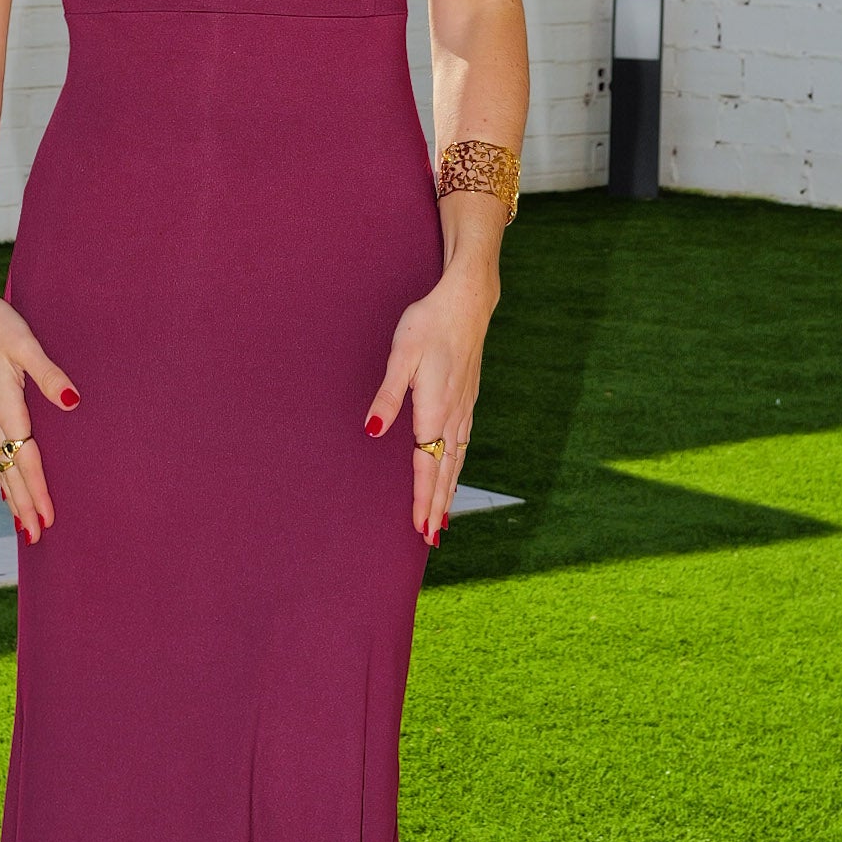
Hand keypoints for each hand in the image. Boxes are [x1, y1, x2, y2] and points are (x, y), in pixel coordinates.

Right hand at [0, 289, 76, 542]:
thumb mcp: (24, 343)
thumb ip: (48, 374)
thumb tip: (73, 401)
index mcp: (6, 409)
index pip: (26, 460)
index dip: (39, 491)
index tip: (48, 519)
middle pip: (10, 472)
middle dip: (25, 505)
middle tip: (37, 537)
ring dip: (12, 495)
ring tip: (22, 522)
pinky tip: (2, 484)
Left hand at [363, 259, 495, 547]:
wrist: (467, 301)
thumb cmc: (428, 323)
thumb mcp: (400, 355)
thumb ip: (386, 396)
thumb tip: (372, 432)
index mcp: (434, 408)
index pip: (426, 464)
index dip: (422, 498)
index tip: (420, 528)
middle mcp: (453, 414)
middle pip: (444, 470)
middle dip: (437, 505)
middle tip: (431, 539)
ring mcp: (464, 407)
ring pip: (457, 459)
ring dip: (449, 491)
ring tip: (443, 519)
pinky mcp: (468, 399)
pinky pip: (464, 443)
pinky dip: (458, 467)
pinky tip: (455, 473)